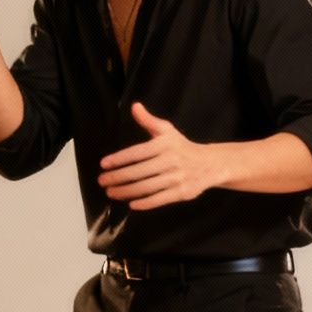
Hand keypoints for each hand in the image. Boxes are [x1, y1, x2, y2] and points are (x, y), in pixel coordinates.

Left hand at [96, 102, 222, 209]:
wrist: (210, 164)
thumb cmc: (182, 147)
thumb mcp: (167, 131)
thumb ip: (148, 120)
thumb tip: (135, 107)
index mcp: (164, 145)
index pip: (136, 153)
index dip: (119, 159)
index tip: (104, 164)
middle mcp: (170, 161)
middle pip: (138, 172)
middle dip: (117, 178)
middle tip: (102, 181)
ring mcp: (176, 178)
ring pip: (145, 187)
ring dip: (125, 191)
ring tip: (111, 192)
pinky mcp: (181, 193)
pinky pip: (159, 199)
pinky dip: (144, 203)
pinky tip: (131, 204)